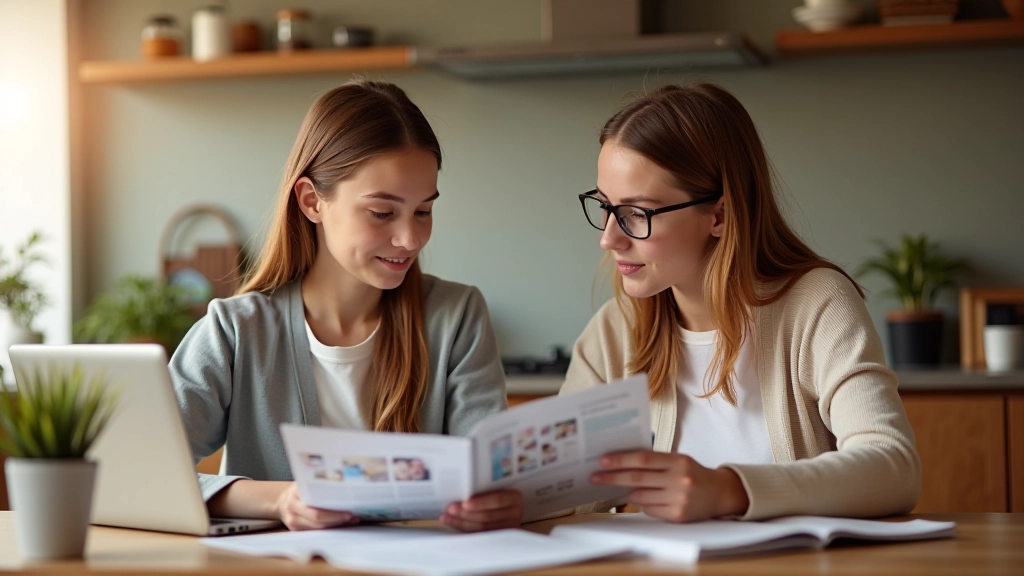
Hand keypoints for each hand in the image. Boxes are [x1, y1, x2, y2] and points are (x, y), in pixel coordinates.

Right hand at [275, 482, 359, 530]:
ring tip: (352, 520)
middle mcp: (292, 507)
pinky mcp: (295, 530)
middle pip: (318, 518)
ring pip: (317, 527)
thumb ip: (320, 485)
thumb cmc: (300, 490)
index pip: (316, 507)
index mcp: (296, 492)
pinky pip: (314, 531)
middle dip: (338, 519)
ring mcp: (292, 520)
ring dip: (336, 525)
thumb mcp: (307, 483)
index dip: (334, 512)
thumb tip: (347, 488)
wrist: (282, 502)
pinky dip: (329, 528)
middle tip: (354, 517)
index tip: (350, 511)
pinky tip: (340, 524)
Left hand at [441, 489, 522, 531]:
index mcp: (514, 498)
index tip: (465, 503)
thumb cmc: (494, 495)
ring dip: (461, 522)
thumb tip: (462, 490)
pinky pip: (479, 535)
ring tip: (447, 517)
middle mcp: (514, 514)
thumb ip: (483, 490)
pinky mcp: (498, 538)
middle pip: (488, 516)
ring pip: (482, 528)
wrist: (505, 509)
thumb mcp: (494, 489)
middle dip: (466, 513)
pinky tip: (453, 524)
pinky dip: (464, 530)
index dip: (481, 503)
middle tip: (451, 509)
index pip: (497, 500)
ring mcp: (507, 528)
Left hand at [590, 450, 748, 522]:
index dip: (621, 460)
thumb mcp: (678, 460)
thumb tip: (621, 463)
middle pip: (637, 478)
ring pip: (640, 497)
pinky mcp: (678, 515)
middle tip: (595, 477)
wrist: (720, 493)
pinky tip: (647, 499)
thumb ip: (654, 461)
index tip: (602, 460)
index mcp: (678, 461)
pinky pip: (649, 510)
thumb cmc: (692, 473)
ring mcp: (679, 499)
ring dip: (629, 492)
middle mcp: (679, 479)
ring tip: (626, 488)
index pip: (643, 459)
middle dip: (613, 478)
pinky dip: (642, 504)